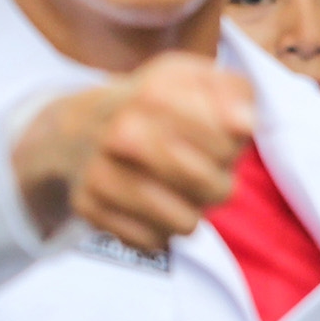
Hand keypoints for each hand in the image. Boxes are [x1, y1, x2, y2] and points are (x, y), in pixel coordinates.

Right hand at [10, 53, 255, 250]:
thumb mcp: (194, 80)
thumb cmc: (153, 106)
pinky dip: (158, 229)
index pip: (227, 144)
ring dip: (191, 211)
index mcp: (154, 94)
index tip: (220, 140)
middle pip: (212, 187)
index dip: (233, 149)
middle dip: (218, 184)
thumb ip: (232, 92)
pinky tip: (150, 206)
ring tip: (179, 192)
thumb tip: (244, 125)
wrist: (75, 128)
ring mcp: (100, 173)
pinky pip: (151, 240)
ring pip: (185, 223)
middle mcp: (121, 132)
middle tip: (206, 173)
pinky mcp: (88, 207)